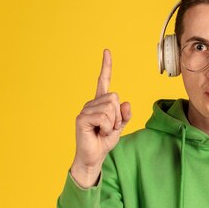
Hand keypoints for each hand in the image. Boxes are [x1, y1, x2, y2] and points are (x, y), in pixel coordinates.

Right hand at [73, 49, 131, 170]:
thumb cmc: (104, 141)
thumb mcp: (120, 127)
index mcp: (100, 102)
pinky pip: (104, 117)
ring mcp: (85, 109)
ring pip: (110, 108)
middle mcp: (92, 103)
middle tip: (110, 127)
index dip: (106, 66)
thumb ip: (125, 115)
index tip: (107, 51)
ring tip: (103, 130)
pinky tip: (98, 132)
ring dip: (113, 123)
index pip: (103, 81)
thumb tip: (126, 104)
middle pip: (114, 97)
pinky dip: (107, 127)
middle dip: (118, 115)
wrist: (94, 156)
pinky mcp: (82, 118)